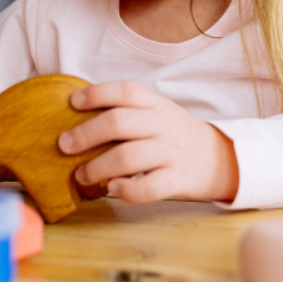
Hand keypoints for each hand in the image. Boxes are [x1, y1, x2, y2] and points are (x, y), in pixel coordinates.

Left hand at [58, 81, 238, 203]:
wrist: (219, 158)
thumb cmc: (172, 133)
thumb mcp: (154, 111)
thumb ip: (125, 110)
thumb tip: (76, 115)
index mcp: (154, 103)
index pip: (124, 91)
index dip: (97, 94)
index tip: (73, 102)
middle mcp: (162, 124)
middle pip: (119, 123)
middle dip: (86, 134)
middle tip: (63, 145)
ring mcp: (171, 152)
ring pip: (129, 157)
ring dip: (98, 167)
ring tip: (80, 175)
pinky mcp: (178, 180)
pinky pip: (149, 188)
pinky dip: (126, 190)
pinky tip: (111, 189)